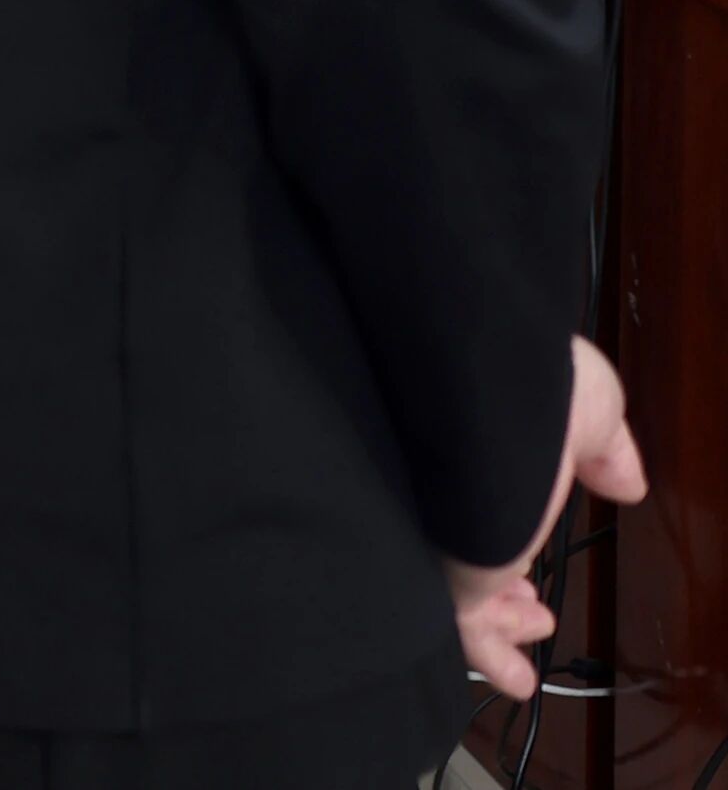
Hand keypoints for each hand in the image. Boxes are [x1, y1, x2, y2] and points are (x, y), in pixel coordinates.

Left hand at [450, 336, 646, 700]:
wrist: (470, 378)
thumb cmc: (525, 381)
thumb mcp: (589, 405)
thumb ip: (604, 449)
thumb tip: (627, 483)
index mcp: (473, 451)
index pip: (477, 503)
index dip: (507, 538)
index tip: (529, 563)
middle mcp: (438, 489)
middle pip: (456, 549)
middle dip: (496, 586)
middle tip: (527, 608)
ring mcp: (428, 528)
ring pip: (450, 590)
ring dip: (496, 622)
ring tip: (531, 629)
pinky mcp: (429, 565)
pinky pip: (453, 620)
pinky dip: (484, 651)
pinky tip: (516, 678)